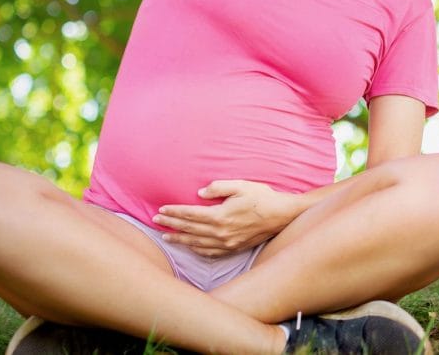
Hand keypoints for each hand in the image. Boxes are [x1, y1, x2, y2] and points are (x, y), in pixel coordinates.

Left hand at [153, 180, 302, 257]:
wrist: (282, 215)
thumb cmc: (262, 197)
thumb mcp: (241, 185)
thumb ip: (219, 187)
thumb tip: (200, 193)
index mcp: (220, 215)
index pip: (190, 215)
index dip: (174, 212)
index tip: (161, 210)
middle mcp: (221, 232)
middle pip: (190, 229)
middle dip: (171, 224)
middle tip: (156, 221)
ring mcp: (227, 243)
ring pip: (197, 243)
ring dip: (180, 240)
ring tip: (166, 237)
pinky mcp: (234, 248)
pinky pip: (210, 252)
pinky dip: (197, 250)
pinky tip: (190, 246)